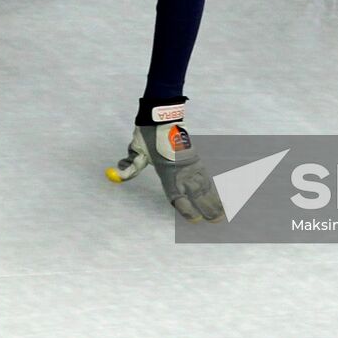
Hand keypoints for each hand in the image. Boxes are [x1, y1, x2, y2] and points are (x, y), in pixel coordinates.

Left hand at [106, 99, 223, 222]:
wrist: (162, 116)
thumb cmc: (148, 135)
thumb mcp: (136, 151)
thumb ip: (130, 166)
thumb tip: (115, 173)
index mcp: (167, 172)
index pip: (178, 196)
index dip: (186, 209)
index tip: (194, 220)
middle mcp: (182, 171)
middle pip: (197, 194)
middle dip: (207, 208)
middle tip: (215, 221)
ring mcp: (191, 165)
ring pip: (205, 186)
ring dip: (214, 201)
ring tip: (222, 215)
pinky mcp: (196, 160)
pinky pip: (206, 178)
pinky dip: (213, 189)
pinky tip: (219, 196)